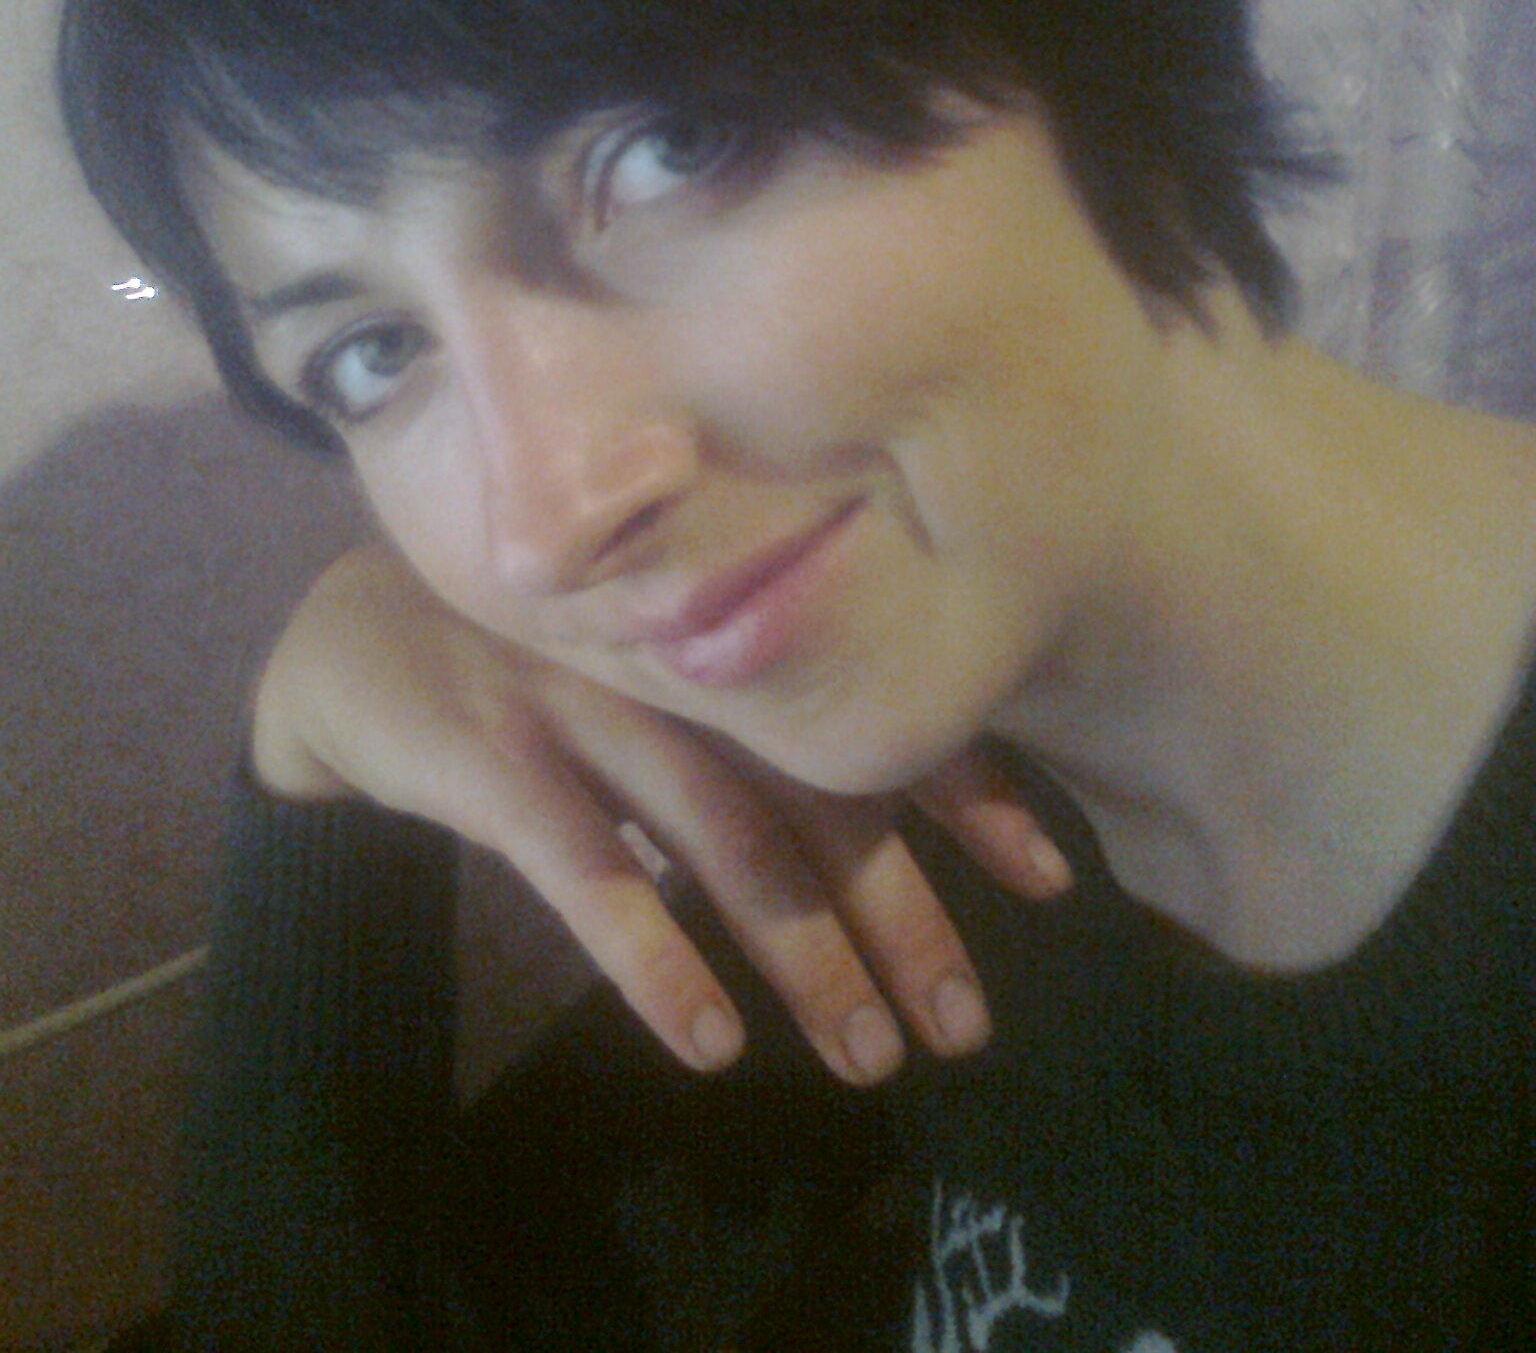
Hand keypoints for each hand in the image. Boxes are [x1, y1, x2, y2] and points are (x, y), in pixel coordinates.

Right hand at [251, 544, 1070, 1085]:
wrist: (349, 636)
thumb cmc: (536, 650)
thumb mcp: (652, 662)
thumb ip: (754, 707)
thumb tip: (895, 803)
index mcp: (728, 627)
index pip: (865, 705)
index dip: (965, 790)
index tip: (1048, 879)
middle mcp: (677, 655)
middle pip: (815, 789)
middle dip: (901, 911)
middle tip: (966, 1028)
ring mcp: (586, 699)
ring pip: (721, 837)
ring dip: (804, 954)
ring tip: (869, 1058)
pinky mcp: (494, 758)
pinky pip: (588, 870)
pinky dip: (653, 956)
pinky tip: (708, 1042)